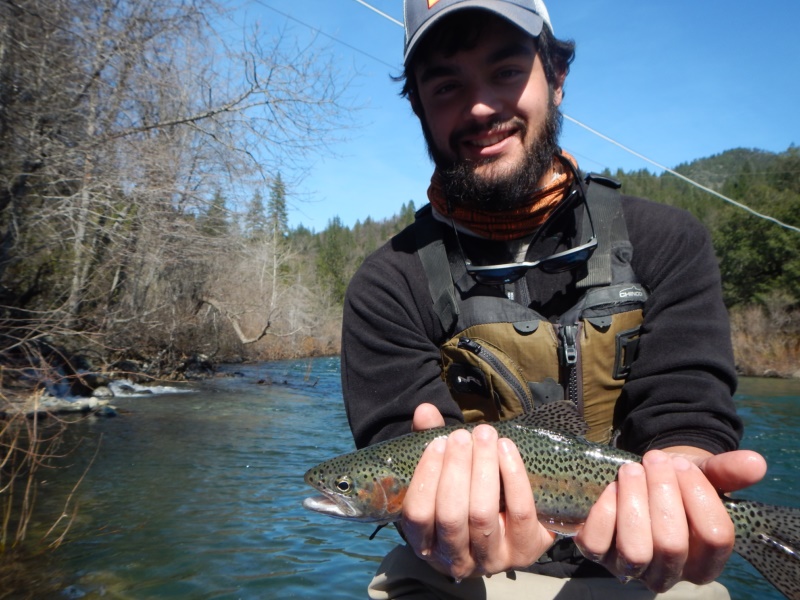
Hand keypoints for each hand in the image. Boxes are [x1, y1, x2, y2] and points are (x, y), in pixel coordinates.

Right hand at [400, 403, 555, 579]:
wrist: (510, 526)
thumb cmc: (466, 495)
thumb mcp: (443, 474)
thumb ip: (429, 443)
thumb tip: (425, 410)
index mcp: (425, 544)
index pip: (418, 515)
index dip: (426, 477)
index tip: (437, 443)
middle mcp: (455, 560)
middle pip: (451, 515)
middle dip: (457, 469)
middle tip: (463, 436)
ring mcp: (491, 560)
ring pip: (482, 515)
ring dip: (484, 468)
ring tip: (485, 435)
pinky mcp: (525, 551)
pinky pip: (519, 513)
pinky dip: (512, 476)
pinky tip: (506, 448)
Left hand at [575, 447, 766, 591]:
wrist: (640, 484)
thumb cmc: (677, 485)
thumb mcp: (703, 475)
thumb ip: (728, 472)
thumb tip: (755, 463)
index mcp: (707, 560)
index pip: (715, 537)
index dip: (699, 496)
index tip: (682, 464)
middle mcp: (672, 573)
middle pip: (672, 544)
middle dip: (662, 493)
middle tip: (653, 459)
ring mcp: (633, 569)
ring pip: (635, 550)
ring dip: (633, 502)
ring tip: (631, 469)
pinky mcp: (600, 557)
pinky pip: (597, 544)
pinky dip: (604, 512)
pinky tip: (611, 487)